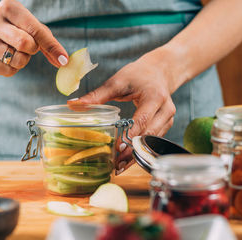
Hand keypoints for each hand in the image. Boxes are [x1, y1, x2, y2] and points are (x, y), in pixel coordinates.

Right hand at [0, 0, 67, 75]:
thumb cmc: (16, 27)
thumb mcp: (33, 27)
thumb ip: (49, 42)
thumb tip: (63, 61)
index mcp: (8, 7)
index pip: (35, 29)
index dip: (51, 46)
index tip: (63, 59)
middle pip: (24, 43)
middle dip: (33, 49)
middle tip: (30, 46)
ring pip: (18, 60)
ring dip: (23, 59)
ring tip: (15, 49)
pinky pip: (9, 71)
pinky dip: (13, 68)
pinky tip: (5, 57)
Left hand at [68, 48, 176, 172]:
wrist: (159, 71)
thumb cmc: (137, 75)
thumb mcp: (117, 81)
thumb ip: (97, 95)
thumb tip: (73, 104)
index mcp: (154, 96)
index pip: (141, 120)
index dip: (129, 136)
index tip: (117, 148)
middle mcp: (165, 109)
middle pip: (148, 135)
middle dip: (132, 151)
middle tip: (116, 164)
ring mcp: (168, 118)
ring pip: (152, 141)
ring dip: (136, 155)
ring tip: (120, 166)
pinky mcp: (166, 125)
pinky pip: (153, 140)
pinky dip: (140, 150)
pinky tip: (128, 159)